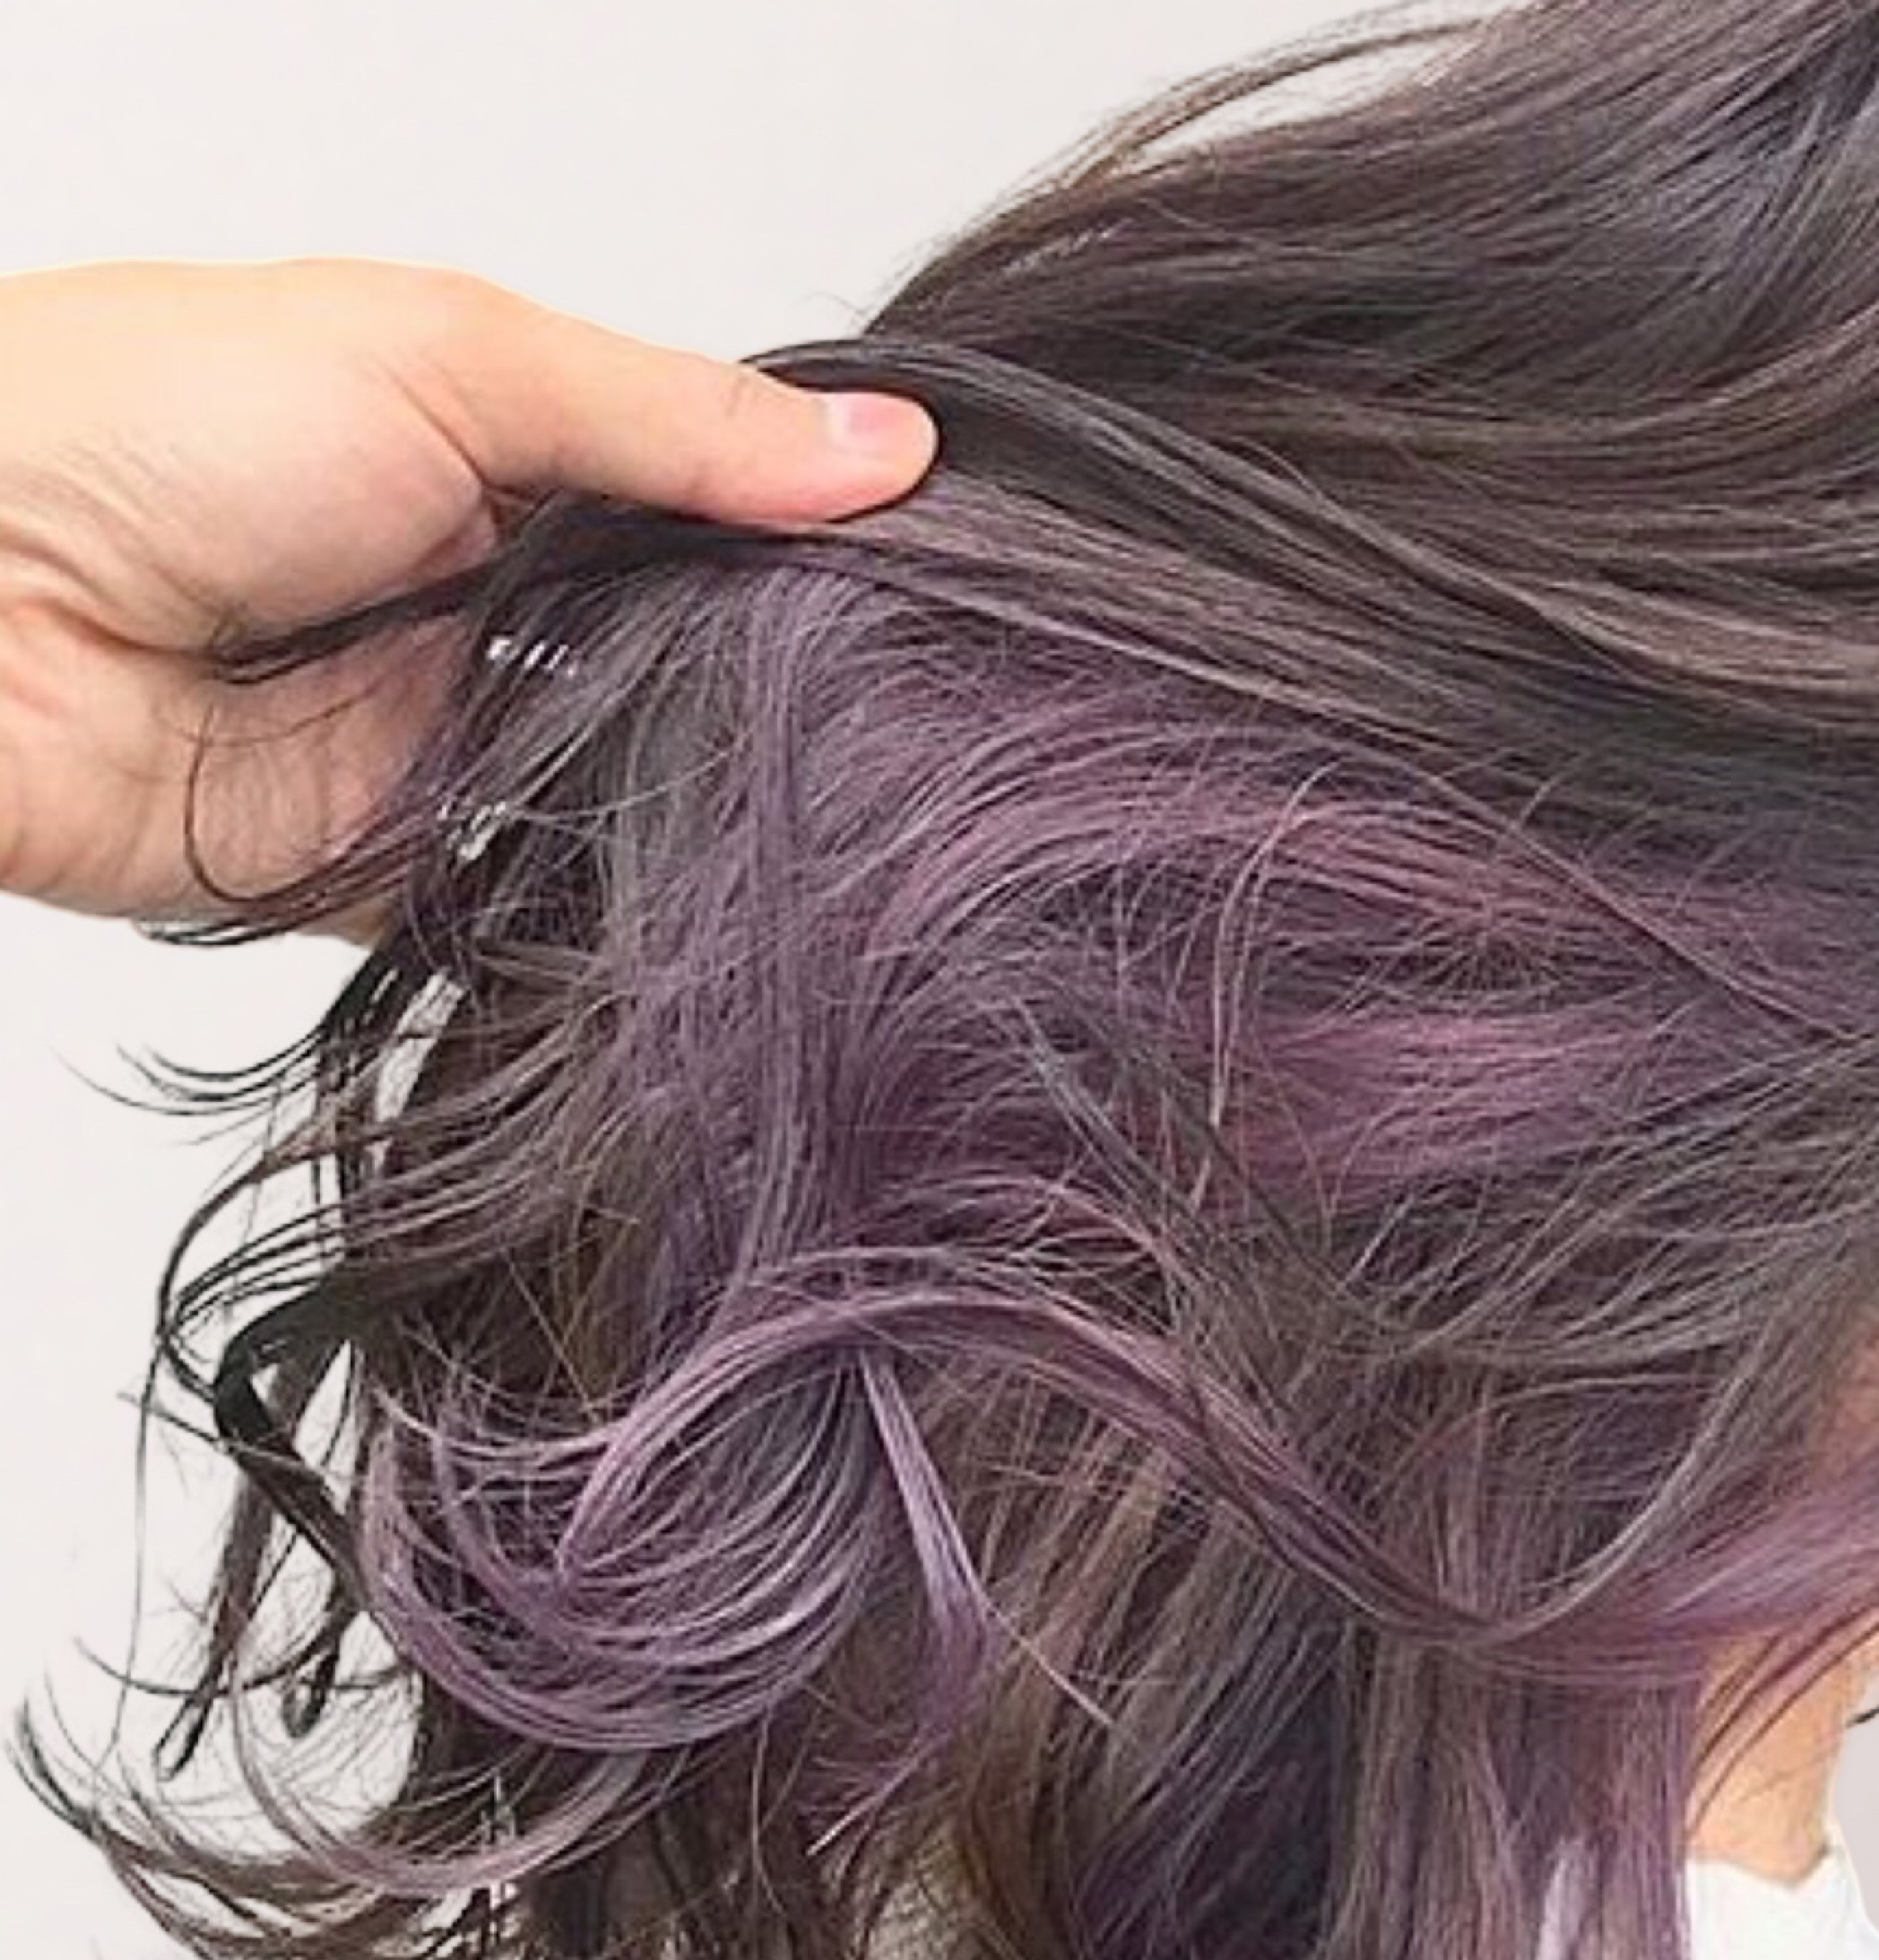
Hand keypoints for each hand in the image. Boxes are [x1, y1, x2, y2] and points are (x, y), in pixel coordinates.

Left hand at [0, 255, 938, 925]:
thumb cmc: (152, 421)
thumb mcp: (450, 358)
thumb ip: (672, 422)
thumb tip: (889, 455)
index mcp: (508, 458)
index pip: (716, 513)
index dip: (823, 545)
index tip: (952, 579)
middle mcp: (494, 601)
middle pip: (695, 659)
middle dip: (783, 682)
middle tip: (909, 704)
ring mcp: (455, 737)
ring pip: (639, 786)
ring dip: (705, 792)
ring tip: (828, 798)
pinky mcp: (407, 866)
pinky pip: (542, 905)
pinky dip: (609, 907)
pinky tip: (708, 893)